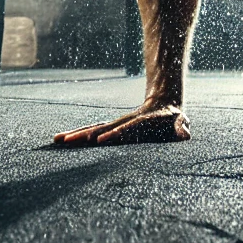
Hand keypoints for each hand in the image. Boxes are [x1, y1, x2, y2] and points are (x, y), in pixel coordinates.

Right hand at [53, 102, 189, 145]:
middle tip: (67, 141)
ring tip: (58, 140)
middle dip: (86, 134)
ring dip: (77, 135)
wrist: (163, 102)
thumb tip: (184, 134)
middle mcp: (124, 123)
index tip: (100, 140)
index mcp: (141, 122)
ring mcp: (116, 125)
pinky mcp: (112, 129)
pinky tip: (63, 140)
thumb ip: (181, 126)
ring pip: (95, 129)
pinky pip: (94, 132)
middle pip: (103, 128)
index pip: (127, 128)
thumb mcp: (180, 121)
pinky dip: (79, 136)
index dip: (114, 133)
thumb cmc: (174, 118)